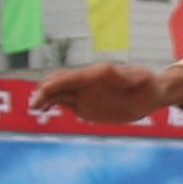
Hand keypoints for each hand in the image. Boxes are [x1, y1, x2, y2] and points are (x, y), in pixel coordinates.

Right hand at [30, 61, 182, 122]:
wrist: (148, 94)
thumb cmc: (147, 85)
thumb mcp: (143, 80)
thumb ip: (133, 77)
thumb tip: (132, 73)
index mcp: (101, 74)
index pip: (78, 76)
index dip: (62, 82)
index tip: (47, 88)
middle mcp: (88, 80)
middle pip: (62, 81)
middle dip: (48, 90)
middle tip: (36, 103)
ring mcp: (83, 91)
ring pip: (58, 91)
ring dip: (45, 97)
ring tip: (34, 108)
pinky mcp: (82, 102)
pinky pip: (62, 101)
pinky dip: (50, 103)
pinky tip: (42, 110)